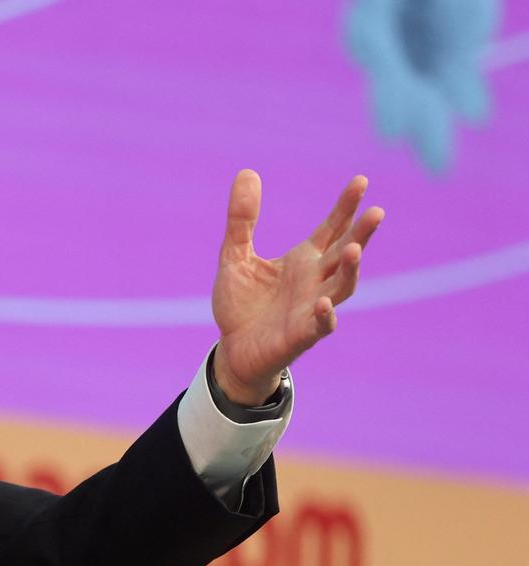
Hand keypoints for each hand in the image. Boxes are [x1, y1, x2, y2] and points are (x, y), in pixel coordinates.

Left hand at [212, 170, 382, 404]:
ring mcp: (312, 309)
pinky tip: (323, 304)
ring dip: (350, 270)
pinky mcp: (301, 335)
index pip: (332, 229)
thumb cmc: (241, 304)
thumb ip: (241, 219)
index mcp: (304, 260)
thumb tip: (247, 172)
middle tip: (377, 212)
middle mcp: (314, 281)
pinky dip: (325, 315)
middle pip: (345, 254)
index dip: (346, 207)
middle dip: (361, 235)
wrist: (233, 349)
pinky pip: (320, 325)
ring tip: (355, 249)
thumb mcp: (235, 255)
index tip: (361, 181)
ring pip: (341, 287)